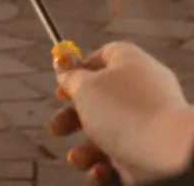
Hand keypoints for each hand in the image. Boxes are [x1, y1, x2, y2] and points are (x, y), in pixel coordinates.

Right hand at [49, 41, 192, 183]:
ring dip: (85, 149)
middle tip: (56, 129)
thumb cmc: (125, 112)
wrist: (171, 158)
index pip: (103, 57)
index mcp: (131, 64)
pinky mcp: (153, 154)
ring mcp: (149, 124)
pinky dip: (105, 166)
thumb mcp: (84, 86)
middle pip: (99, 100)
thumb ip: (69, 76)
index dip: (78, 70)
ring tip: (78, 159)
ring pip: (107, 134)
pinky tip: (100, 170)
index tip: (61, 87)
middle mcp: (142, 92)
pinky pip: (122, 157)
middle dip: (72, 119)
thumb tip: (63, 67)